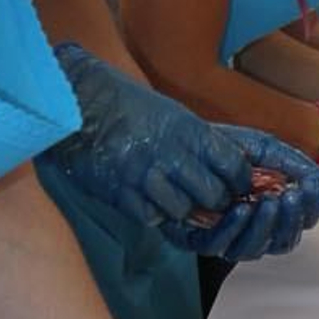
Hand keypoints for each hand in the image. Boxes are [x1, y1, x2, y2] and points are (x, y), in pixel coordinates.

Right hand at [47, 44, 250, 230]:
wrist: (79, 101)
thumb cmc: (129, 105)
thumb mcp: (174, 115)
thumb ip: (203, 142)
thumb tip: (235, 165)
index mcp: (189, 131)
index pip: (233, 167)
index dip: (239, 180)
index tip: (236, 183)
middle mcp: (171, 154)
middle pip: (213, 196)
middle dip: (216, 202)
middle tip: (210, 200)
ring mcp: (145, 176)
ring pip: (183, 211)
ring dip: (185, 209)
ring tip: (178, 199)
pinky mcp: (120, 193)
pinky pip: (151, 217)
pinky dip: (156, 214)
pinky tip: (151, 200)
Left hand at [181, 125, 318, 262]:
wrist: (178, 144)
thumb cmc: (218, 148)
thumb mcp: (260, 147)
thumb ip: (291, 161)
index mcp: (272, 205)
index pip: (302, 219)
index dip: (312, 207)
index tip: (311, 187)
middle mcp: (253, 226)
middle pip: (284, 240)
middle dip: (291, 219)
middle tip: (292, 197)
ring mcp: (229, 236)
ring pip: (256, 249)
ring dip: (266, 226)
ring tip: (268, 202)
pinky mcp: (201, 240)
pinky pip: (222, 245)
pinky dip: (234, 228)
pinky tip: (242, 209)